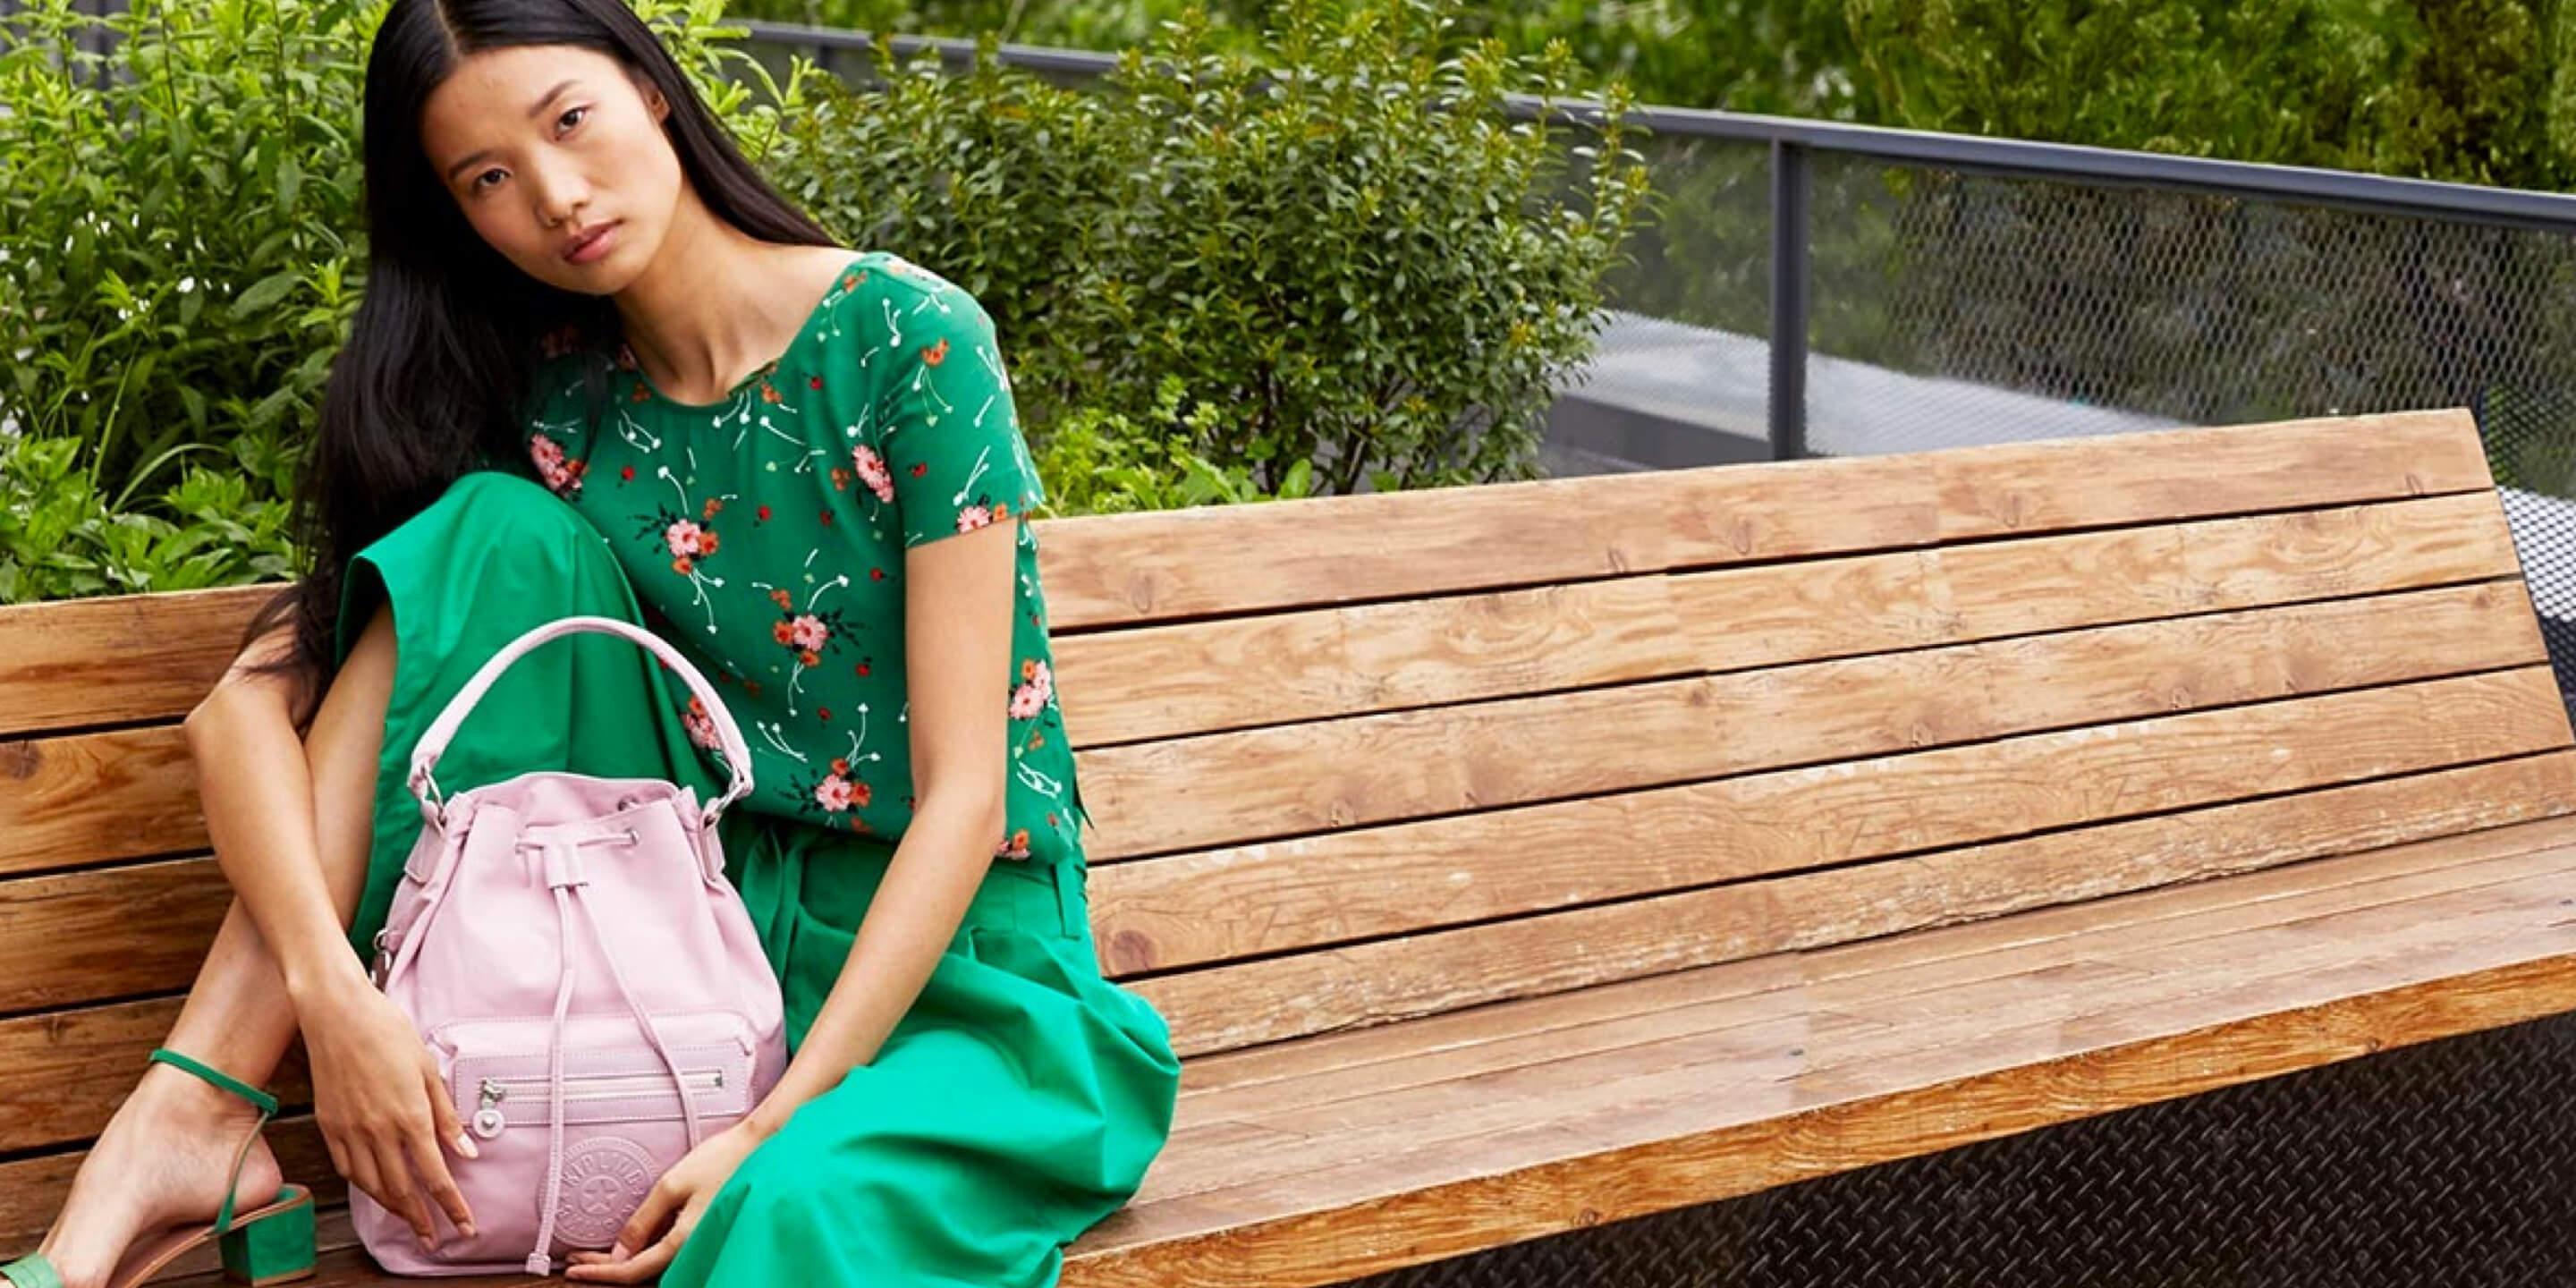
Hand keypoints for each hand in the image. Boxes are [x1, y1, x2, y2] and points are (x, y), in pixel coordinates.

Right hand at [300, 974, 477, 1246]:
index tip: (465, 1227)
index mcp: (411, 1116)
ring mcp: (350, 1130)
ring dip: (394, 1209)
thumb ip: (447, 1115)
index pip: (436, 1177)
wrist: (336, 1013)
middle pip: (403, 1190)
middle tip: (437, 1238)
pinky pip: (348, 1169)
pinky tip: (376, 1190)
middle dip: (423, 1220)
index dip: (452, 1207)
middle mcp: (379, 1130)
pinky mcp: (329, 1125)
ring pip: (373, 1186)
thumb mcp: (429, 1069)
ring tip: (411, 1220)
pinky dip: (365, 1186)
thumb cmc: (387, 1031)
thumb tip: (466, 1152)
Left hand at [564, 1120, 768, 1282]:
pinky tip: (628, 1243)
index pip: (633, 1270)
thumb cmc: (720, 1160)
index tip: (573, 1269)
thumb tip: (619, 1253)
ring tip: (594, 1254)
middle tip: (576, 1260)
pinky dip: (640, 1250)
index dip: (600, 1273)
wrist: (757, 1147)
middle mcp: (691, 1248)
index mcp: (684, 1240)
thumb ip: (643, 1220)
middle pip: (640, 1271)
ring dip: (621, 1261)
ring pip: (651, 1264)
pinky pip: (664, 1251)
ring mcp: (696, 1241)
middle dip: (605, 1268)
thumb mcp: (672, 1185)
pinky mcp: (698, 1231)